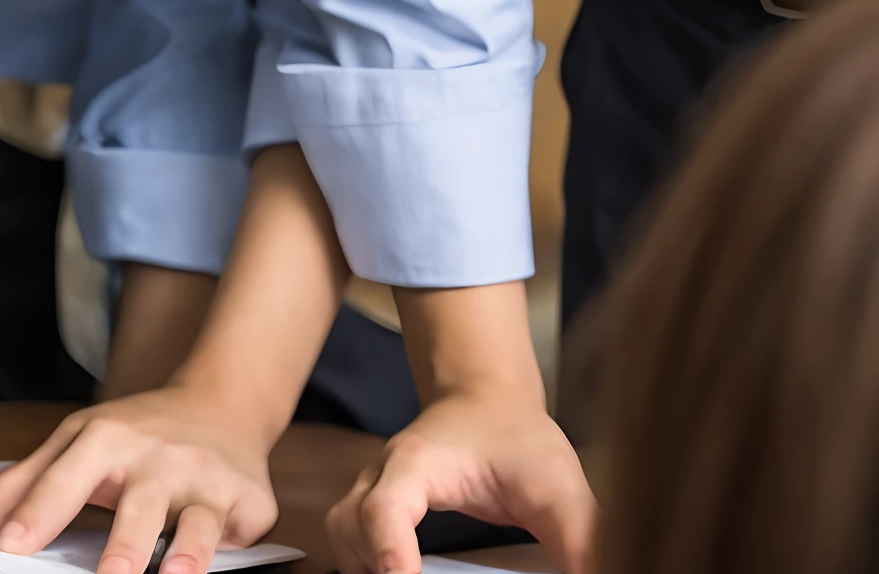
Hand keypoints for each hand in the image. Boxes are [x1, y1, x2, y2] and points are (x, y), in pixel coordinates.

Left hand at [0, 387, 277, 573]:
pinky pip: (234, 532)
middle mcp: (155, 457)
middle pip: (133, 506)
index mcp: (103, 439)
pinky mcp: (245, 501)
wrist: (220, 403)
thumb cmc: (135, 434)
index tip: (3, 549)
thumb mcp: (76, 443)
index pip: (62, 482)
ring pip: (191, 523)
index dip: (33, 516)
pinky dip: (220, 552)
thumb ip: (22, 485)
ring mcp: (203, 479)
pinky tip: (205, 568)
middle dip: (118, 547)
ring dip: (180, 555)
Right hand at [326, 388, 596, 573]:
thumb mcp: (558, 487)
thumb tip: (610, 573)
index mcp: (420, 463)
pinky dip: (366, 563)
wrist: (487, 398)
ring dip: (365, 566)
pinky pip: (351, 538)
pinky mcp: (377, 504)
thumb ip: (582, 542)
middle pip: (350, 528)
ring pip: (342, 534)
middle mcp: (385, 475)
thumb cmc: (517, 435)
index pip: (385, 508)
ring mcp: (375, 488)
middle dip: (372, 567)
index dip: (389, 551)